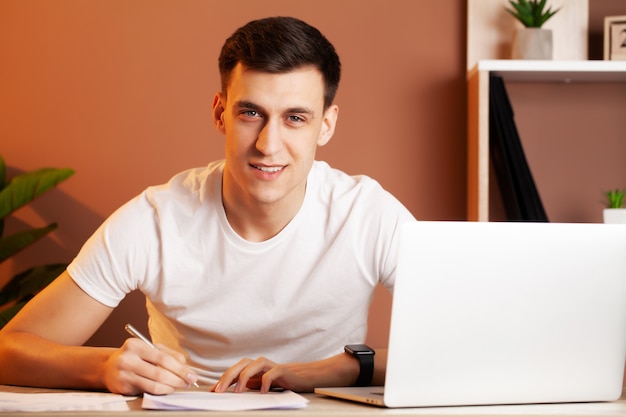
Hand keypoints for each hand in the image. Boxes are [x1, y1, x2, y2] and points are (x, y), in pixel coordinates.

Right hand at [102, 338, 198, 394]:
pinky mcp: (123, 387)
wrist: (109, 367)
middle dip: (178, 379)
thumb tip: (186, 367)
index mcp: (136, 345)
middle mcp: (128, 359)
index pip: (163, 358)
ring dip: (171, 387)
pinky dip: (161, 391)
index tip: (191, 374)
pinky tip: (167, 389)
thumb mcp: (149, 349)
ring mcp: (124, 374)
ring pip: (155, 384)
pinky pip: (148, 391)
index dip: (180, 368)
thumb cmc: (134, 357)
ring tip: (179, 386)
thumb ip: (169, 355)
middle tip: (188, 382)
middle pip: (160, 372)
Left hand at [211, 354, 359, 393]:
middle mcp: (260, 364)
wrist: (304, 377)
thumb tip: (226, 391)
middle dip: (228, 377)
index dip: (222, 379)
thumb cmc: (280, 381)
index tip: (212, 391)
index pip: (234, 370)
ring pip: (254, 365)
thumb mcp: (260, 385)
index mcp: (253, 368)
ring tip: (238, 390)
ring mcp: (271, 366)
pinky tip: (262, 391)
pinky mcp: (283, 370)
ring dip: (244, 376)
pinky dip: (265, 381)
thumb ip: (247, 385)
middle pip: (241, 364)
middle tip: (219, 390)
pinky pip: (272, 373)